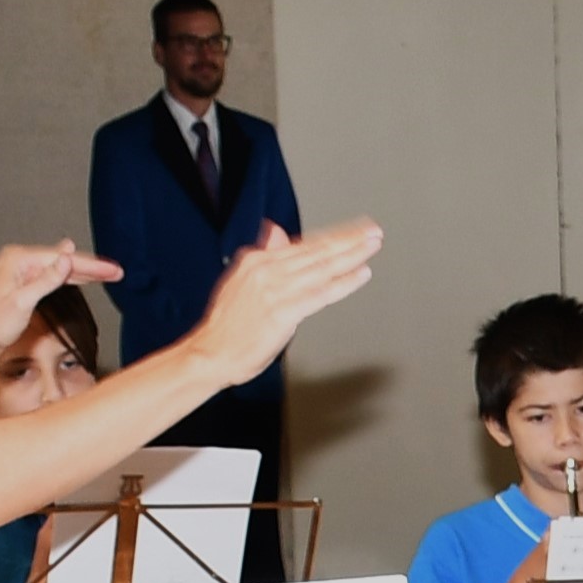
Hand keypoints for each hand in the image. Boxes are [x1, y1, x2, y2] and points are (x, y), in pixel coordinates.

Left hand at [0, 242, 121, 382]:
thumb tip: (67, 260)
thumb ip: (46, 280)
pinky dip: (68, 278)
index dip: (92, 266)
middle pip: (64, 261)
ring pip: (60, 268)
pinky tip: (77, 273)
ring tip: (107, 273)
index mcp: (19, 260)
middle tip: (116, 271)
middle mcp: (19, 261)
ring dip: (84, 272)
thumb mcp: (23, 302)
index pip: (64, 260)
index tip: (113, 270)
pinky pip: (51, 276)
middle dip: (92, 267)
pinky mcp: (23, 283)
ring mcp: (21, 272)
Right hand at [183, 218, 384, 385]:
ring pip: (322, 267)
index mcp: (256, 260)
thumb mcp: (240, 278)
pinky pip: (321, 293)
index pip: (304, 244)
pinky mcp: (283, 312)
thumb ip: (263, 255)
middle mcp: (267, 270)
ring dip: (352, 254)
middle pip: (317, 251)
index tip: (355, 230)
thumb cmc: (226, 324)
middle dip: (349, 240)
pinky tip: (362, 273)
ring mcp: (276, 290)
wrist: (210, 352)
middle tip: (373, 231)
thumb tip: (276, 231)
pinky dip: (343, 282)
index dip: (333, 236)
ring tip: (373, 245)